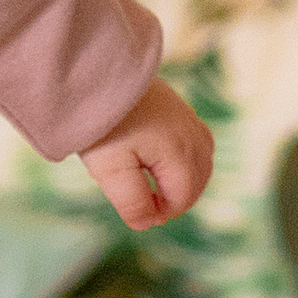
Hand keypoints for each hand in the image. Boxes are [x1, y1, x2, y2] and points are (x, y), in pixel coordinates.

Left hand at [80, 77, 212, 231]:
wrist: (98, 74)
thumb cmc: (102, 123)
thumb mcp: (109, 170)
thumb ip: (131, 202)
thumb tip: (147, 224)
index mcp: (180, 154)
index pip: (181, 200)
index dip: (159, 213)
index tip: (133, 212)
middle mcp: (194, 138)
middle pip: (194, 185)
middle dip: (171, 199)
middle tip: (140, 202)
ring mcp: (192, 122)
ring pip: (200, 166)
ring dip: (179, 181)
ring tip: (147, 183)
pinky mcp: (184, 111)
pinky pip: (196, 146)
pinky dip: (183, 162)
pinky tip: (157, 161)